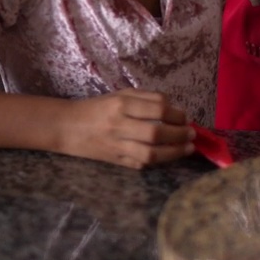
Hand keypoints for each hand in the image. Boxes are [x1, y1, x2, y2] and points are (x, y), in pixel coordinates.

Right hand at [60, 89, 194, 168]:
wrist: (67, 127)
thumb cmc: (99, 107)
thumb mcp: (121, 95)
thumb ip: (148, 98)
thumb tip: (175, 108)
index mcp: (121, 105)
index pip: (157, 110)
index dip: (177, 115)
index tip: (185, 117)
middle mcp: (119, 126)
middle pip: (155, 133)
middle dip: (179, 135)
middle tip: (191, 134)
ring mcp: (116, 146)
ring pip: (150, 154)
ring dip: (174, 153)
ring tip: (188, 148)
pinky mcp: (114, 161)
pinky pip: (140, 164)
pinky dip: (157, 162)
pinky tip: (168, 156)